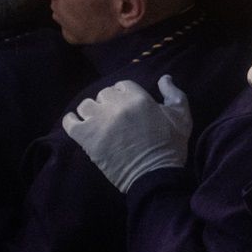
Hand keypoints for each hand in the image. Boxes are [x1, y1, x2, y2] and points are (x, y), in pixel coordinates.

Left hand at [62, 76, 191, 191]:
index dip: (126, 94)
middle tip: (118, 117)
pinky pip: (69, 122)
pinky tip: (80, 126)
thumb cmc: (170, 145)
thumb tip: (164, 78)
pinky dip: (72, 121)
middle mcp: (115, 106)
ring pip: (86, 106)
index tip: (129, 106)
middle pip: (104, 94)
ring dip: (93, 112)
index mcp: (138, 98)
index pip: (122, 85)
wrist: (154, 174)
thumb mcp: (181, 117)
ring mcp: (98, 121)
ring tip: (100, 122)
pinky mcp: (85, 137)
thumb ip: (174, 93)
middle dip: (110, 103)